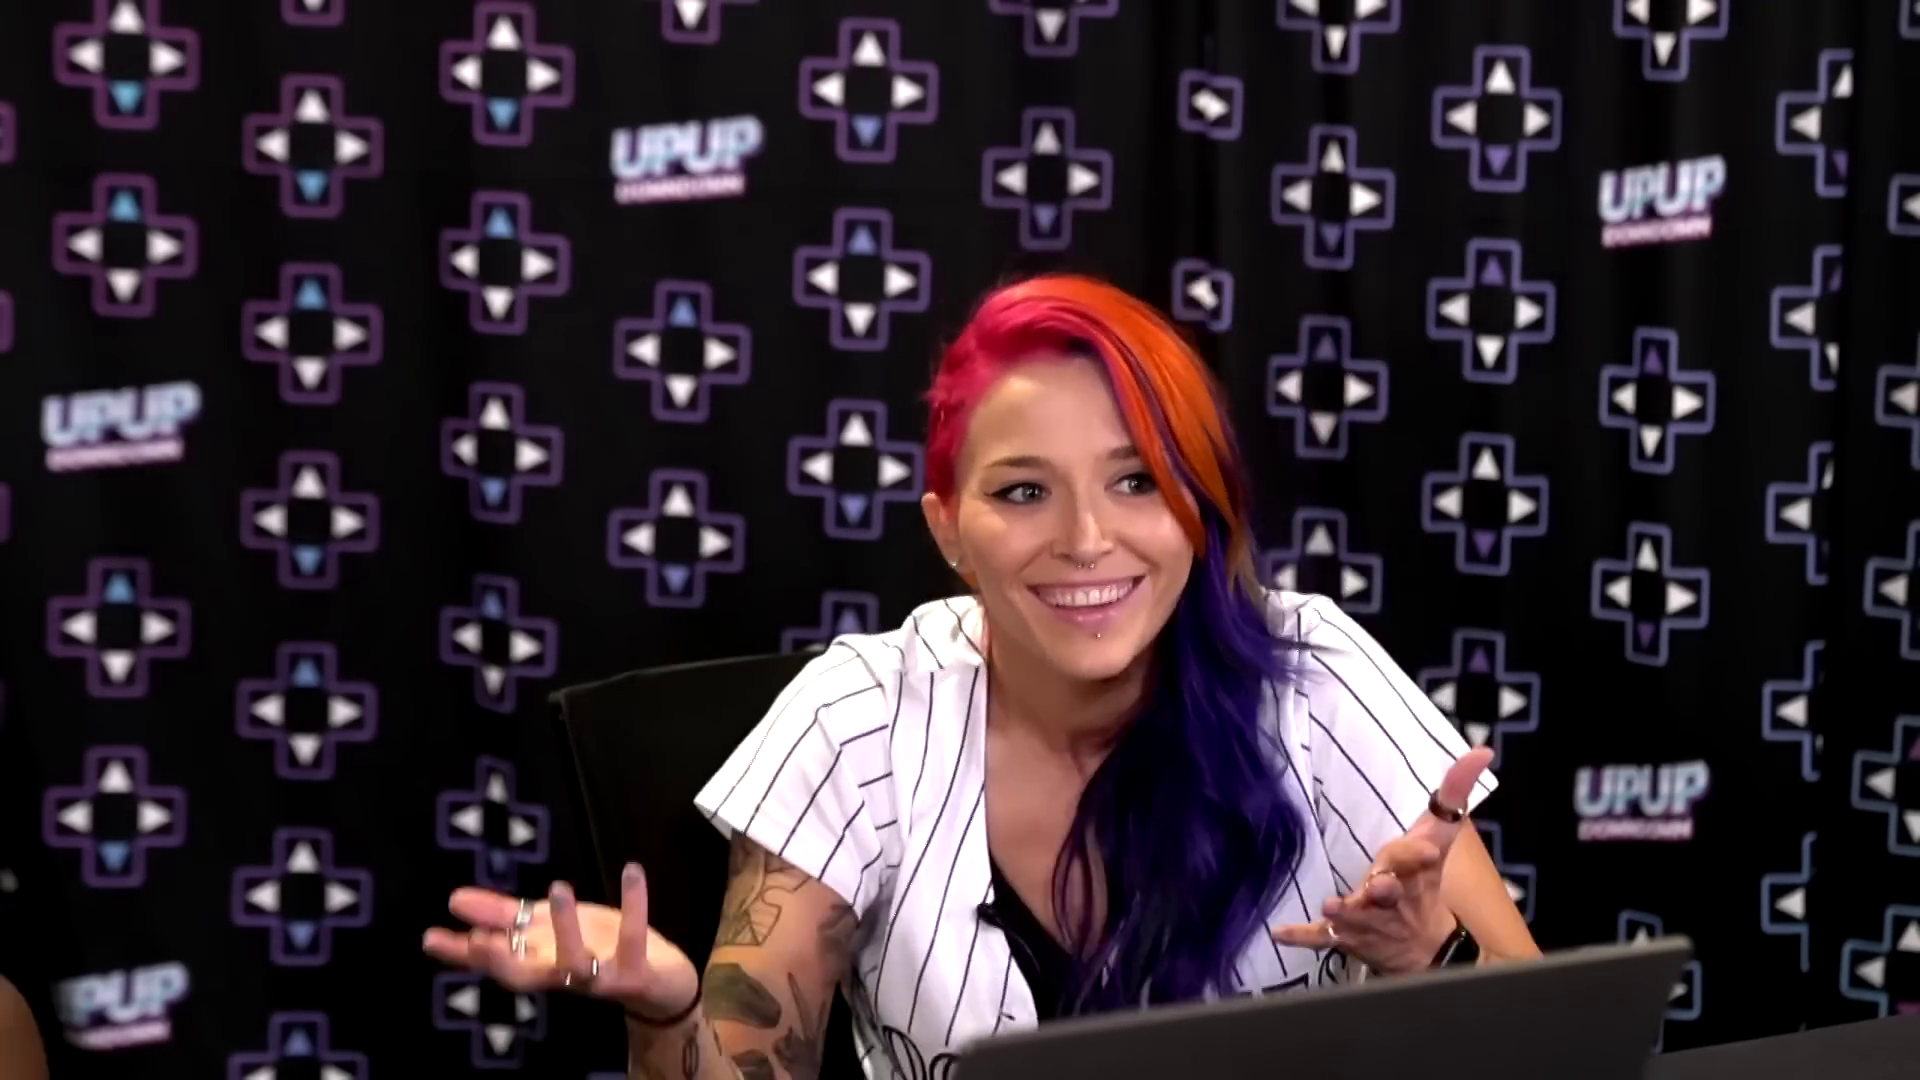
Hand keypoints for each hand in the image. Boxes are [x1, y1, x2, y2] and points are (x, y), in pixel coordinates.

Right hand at [423, 863, 701, 1019]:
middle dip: (500, 960)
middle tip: (478, 939)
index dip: (462, 954)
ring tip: (557, 888)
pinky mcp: (637, 971)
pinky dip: (635, 905)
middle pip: (525, 976)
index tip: (432, 938)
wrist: (660, 985)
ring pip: (577, 963)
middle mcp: (563, 975)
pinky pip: (634, 939)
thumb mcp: (549, 928)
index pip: (493, 961)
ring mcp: (601, 976)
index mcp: (539, 963)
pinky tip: (632, 870)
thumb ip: (504, 916)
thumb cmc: (597, 950)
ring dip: (565, 928)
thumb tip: (454, 900)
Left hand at [1272, 747, 1493, 974]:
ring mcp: (1368, 921)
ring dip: (1343, 913)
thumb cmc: (1423, 881)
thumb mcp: (1439, 837)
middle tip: (1379, 886)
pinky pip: (1321, 938)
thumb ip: (1453, 792)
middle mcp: (1391, 899)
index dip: (1417, 856)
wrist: (1425, 948)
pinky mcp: (1345, 937)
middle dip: (1385, 889)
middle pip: (1389, 893)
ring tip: (1330, 906)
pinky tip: (1279, 932)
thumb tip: (1482, 751)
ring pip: (1356, 918)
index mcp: (1413, 872)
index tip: (1427, 854)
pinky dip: (1301, 936)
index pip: (1414, 859)